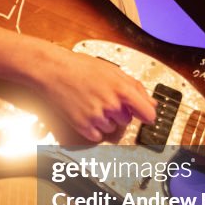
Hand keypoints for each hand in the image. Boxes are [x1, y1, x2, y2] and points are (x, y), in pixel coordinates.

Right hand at [37, 47, 157, 142]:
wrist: (52, 71)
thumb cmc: (80, 67)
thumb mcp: (112, 70)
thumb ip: (135, 86)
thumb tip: (152, 102)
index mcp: (122, 89)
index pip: (147, 113)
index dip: (147, 115)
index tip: (146, 117)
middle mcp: (111, 105)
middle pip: (127, 120)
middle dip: (119, 112)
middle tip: (105, 99)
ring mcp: (97, 117)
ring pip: (112, 128)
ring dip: (105, 120)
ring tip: (92, 103)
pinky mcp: (83, 126)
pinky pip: (98, 137)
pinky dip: (93, 129)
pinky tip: (86, 113)